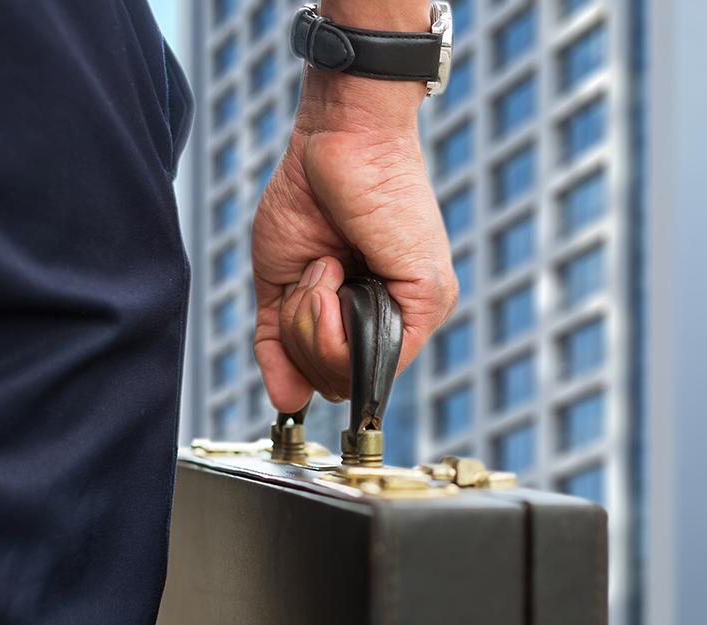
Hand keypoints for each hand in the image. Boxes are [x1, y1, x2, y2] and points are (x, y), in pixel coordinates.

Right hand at [251, 68, 456, 413]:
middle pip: (335, 384)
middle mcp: (395, 322)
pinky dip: (330, 317)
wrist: (335, 140)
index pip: (331, 378)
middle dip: (302, 335)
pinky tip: (333, 270)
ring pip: (348, 374)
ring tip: (325, 265)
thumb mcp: (281, 282)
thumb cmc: (311, 196)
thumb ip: (279, 343)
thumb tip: (285, 402)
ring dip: (312, 321)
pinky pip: (368, 355)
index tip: (297, 299)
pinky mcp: (427, 300)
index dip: (300, 355)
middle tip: (313, 276)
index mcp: (365, 318)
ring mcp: (416, 314)